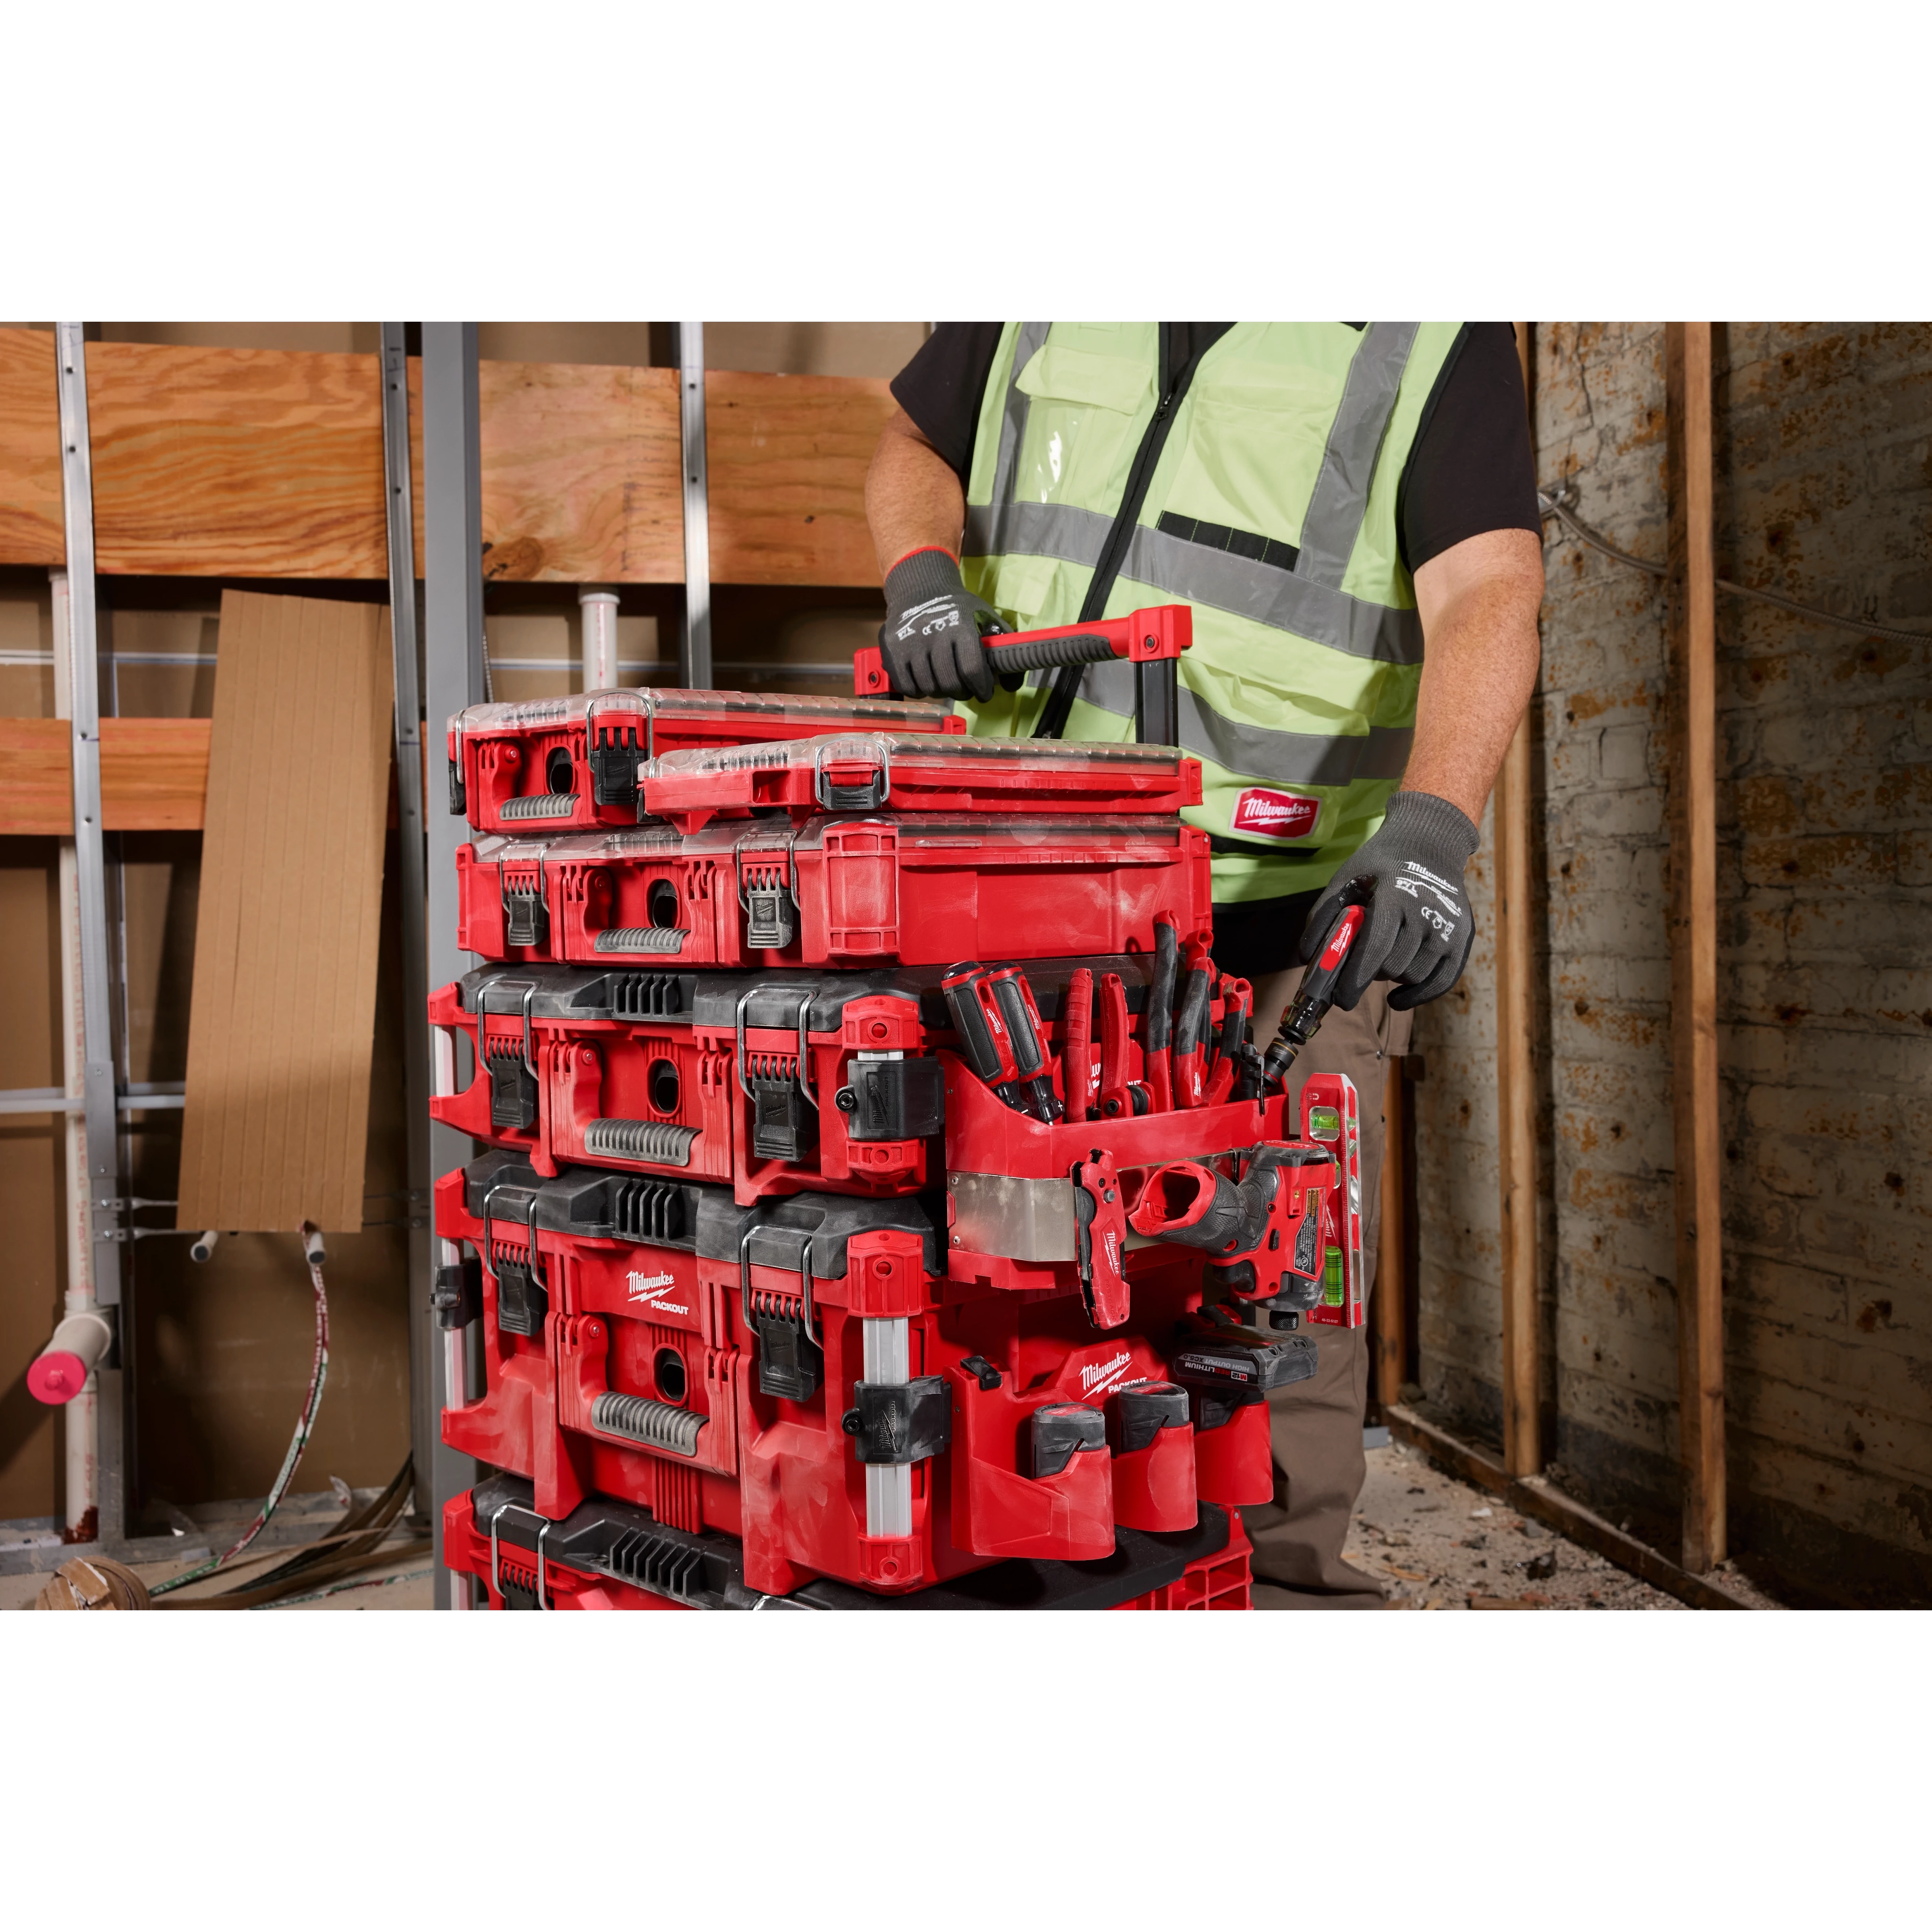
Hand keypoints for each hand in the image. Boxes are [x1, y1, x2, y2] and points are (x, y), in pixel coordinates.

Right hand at [877, 547, 1006, 701]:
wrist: (920, 590)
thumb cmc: (959, 609)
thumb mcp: (986, 619)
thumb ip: (1003, 649)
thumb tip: (1011, 684)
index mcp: (960, 627)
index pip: (972, 671)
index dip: (982, 688)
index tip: (984, 692)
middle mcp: (933, 635)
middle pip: (951, 684)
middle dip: (963, 692)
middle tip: (966, 688)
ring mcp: (909, 643)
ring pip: (929, 688)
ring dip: (941, 691)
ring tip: (946, 682)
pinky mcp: (892, 651)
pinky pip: (907, 687)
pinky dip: (919, 690)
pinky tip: (927, 680)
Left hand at [1298, 790, 1479, 1010]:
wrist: (1430, 842)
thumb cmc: (1381, 862)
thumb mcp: (1346, 878)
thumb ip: (1324, 915)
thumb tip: (1306, 957)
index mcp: (1396, 896)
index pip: (1375, 950)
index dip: (1355, 979)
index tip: (1340, 1000)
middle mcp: (1427, 913)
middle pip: (1392, 967)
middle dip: (1370, 972)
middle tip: (1361, 962)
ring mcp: (1450, 927)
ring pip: (1414, 976)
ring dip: (1393, 976)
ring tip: (1383, 959)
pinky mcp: (1464, 938)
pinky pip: (1442, 982)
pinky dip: (1417, 996)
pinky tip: (1397, 998)